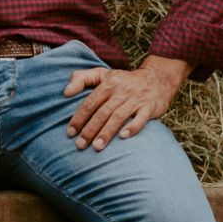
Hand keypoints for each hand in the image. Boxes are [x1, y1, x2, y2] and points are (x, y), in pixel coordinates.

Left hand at [63, 55, 190, 150]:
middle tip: (80, 145)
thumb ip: (82, 78)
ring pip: (118, 117)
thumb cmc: (124, 80)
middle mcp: (121, 91)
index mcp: (108, 84)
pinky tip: (123, 137)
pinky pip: (141, 118)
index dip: (79, 118)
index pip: (90, 103)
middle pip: (102, 112)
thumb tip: (65, 92)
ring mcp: (136, 99)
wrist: (157, 79)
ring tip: (96, 147)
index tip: (70, 133)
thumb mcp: (103, 74)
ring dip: (107, 132)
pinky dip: (133, 127)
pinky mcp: (150, 107)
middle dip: (90, 129)